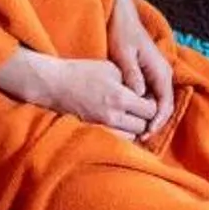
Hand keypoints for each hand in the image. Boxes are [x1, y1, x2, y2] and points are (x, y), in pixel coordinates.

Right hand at [38, 54, 159, 136]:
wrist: (55, 84)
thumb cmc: (83, 72)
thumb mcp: (112, 69)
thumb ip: (132, 82)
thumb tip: (147, 94)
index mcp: (120, 98)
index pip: (151, 110)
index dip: (152, 104)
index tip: (148, 98)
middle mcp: (113, 116)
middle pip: (143, 126)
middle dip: (145, 117)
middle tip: (140, 107)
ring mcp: (103, 127)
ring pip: (132, 136)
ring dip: (134, 127)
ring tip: (129, 115)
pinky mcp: (95, 132)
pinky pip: (118, 140)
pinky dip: (123, 134)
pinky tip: (119, 122)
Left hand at [106, 0, 176, 138]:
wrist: (122, 17)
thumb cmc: (122, 33)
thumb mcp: (124, 54)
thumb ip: (132, 75)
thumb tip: (139, 96)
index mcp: (161, 70)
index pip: (164, 104)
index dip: (156, 121)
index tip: (145, 134)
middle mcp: (163, 73)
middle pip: (163, 107)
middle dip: (154, 124)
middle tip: (140, 139)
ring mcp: (156, 74)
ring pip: (157, 102)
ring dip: (148, 117)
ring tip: (136, 132)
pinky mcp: (148, 73)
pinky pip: (150, 95)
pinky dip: (143, 107)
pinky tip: (132, 115)